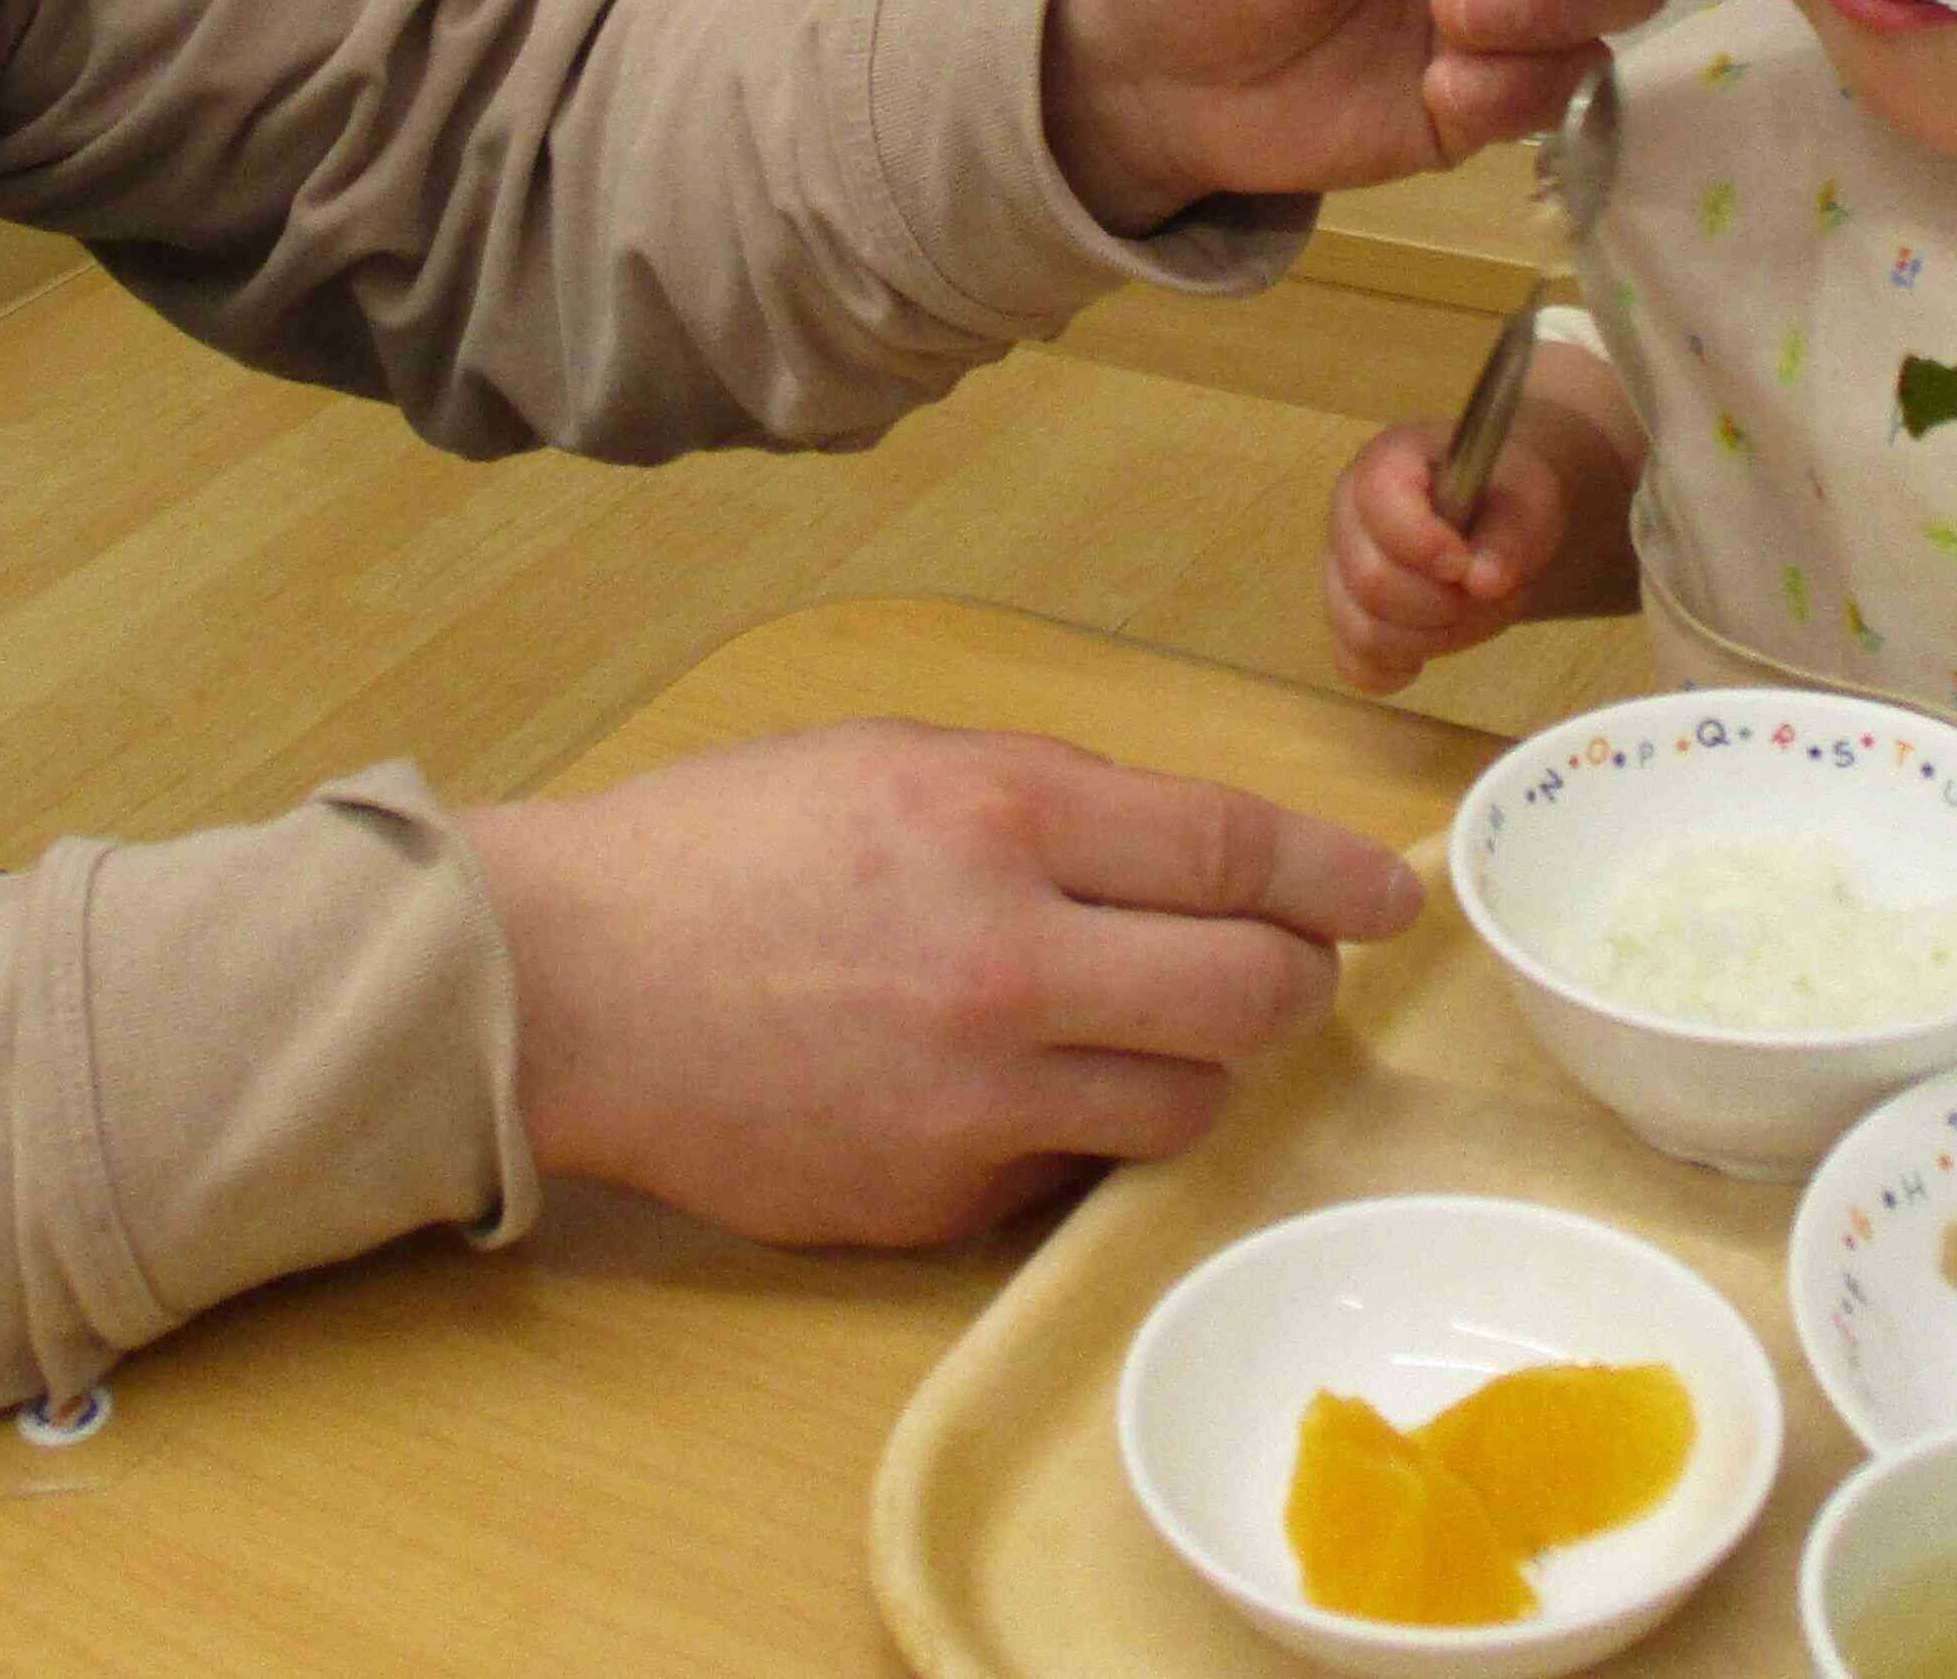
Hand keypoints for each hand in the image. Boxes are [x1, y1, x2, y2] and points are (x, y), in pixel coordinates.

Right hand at [460, 723, 1420, 1241]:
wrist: (566, 987)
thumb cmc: (719, 849)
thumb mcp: (893, 755)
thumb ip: (1051, 799)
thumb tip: (1193, 856)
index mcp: (1001, 818)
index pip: (1238, 855)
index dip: (1339, 877)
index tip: (1390, 895)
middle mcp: (1010, 964)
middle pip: (1255, 995)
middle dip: (1292, 977)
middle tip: (1277, 965)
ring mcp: (978, 1101)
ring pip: (1191, 1105)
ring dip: (1194, 1064)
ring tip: (1135, 1027)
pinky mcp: (940, 1201)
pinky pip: (1075, 1174)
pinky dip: (1076, 1131)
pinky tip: (1012, 1084)